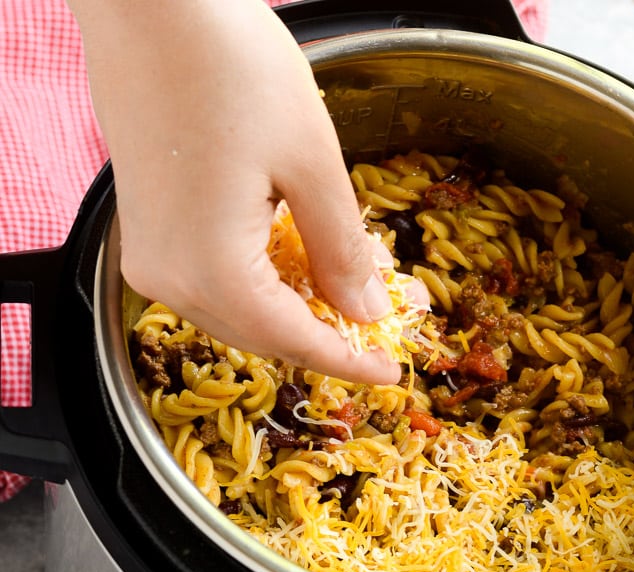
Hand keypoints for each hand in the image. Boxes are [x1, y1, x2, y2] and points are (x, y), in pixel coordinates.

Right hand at [69, 0, 411, 382]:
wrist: (147, 8)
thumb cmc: (228, 65)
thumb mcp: (311, 161)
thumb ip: (340, 249)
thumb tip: (365, 310)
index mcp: (213, 271)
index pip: (296, 342)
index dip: (350, 362)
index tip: (390, 373)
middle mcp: (170, 280)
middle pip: (262, 338)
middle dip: (323, 338)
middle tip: (375, 327)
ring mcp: (150, 260)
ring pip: (235, 317)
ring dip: (290, 314)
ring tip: (340, 291)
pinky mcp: (144, 237)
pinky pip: (209, 287)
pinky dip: (256, 288)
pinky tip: (290, 264)